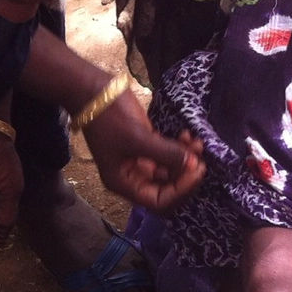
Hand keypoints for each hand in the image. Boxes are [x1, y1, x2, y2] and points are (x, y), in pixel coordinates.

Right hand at [82, 95, 204, 211]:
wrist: (91, 90)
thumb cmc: (108, 116)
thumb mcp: (138, 136)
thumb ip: (166, 153)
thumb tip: (193, 165)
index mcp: (124, 184)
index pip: (159, 202)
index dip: (180, 190)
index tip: (196, 169)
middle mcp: (132, 178)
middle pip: (167, 190)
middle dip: (186, 176)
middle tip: (200, 159)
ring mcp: (139, 163)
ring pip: (170, 172)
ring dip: (186, 161)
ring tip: (196, 143)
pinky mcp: (145, 148)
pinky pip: (168, 156)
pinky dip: (180, 150)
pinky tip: (187, 136)